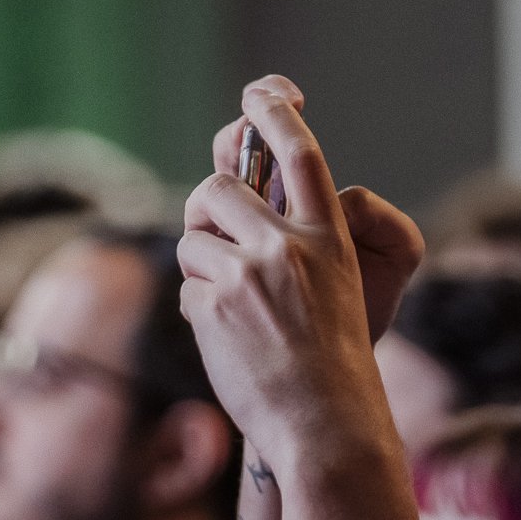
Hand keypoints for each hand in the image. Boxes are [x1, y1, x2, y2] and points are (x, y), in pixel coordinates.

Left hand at [180, 76, 422, 471]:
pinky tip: (230, 344)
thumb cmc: (333, 369)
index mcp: (329, 240)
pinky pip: (187, 289)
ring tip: (231, 313)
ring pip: (193, 238)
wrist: (326, 426)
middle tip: (214, 244)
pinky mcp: (212, 304)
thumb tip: (228, 215)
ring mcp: (248, 273)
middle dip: (206, 212)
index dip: (277, 115)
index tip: (261, 93)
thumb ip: (292, 250)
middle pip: (219, 188)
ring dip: (200, 269)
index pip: (301, 156)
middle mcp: (290, 247)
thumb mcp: (333, 294)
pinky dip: (199, 314)